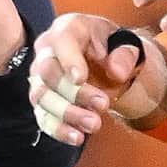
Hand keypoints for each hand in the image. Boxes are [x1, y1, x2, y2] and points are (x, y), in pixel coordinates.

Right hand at [27, 13, 163, 145]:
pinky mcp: (42, 100)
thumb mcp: (126, 42)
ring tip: (94, 125)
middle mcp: (47, 51)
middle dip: (74, 92)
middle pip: (48, 72)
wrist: (105, 61)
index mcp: (68, 29)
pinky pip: (42, 116)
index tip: (80, 78)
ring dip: (67, 114)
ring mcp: (40, 77)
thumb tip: (116, 72)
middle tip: (103, 104)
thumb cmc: (111, 46)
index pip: (61, 41)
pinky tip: (77, 137)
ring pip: (41, 97)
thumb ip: (125, 53)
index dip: (68, 60)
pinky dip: (58, 129)